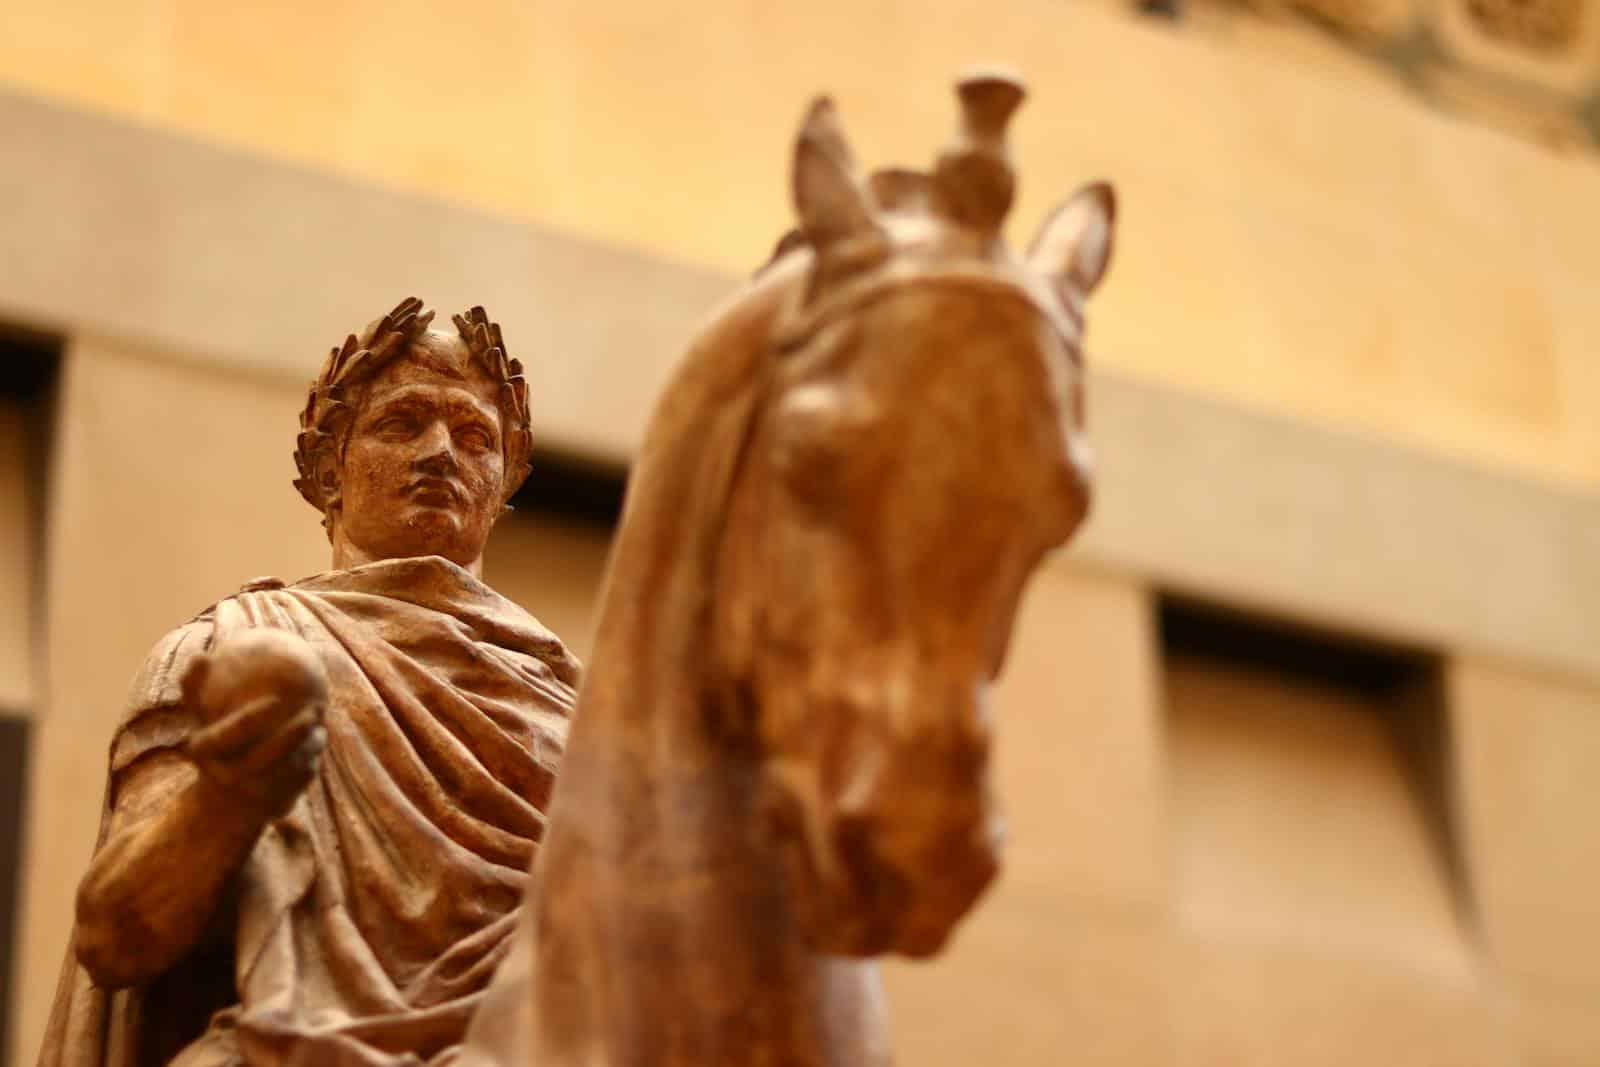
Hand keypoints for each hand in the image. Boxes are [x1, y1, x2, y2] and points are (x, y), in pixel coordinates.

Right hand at [181, 629, 329, 818]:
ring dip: (307, 744)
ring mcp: (251, 797)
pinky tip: (319, 735)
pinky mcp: (274, 806)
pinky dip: (308, 757)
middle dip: (292, 735)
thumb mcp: (199, 716)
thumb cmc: (212, 741)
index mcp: (206, 758)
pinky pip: (297, 779)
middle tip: (314, 707)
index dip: (250, 719)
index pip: (229, 737)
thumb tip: (200, 656)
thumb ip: (196, 688)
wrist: (221, 797)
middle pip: (264, 759)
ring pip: (287, 769)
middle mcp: (227, 781)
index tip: (275, 698)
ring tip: (318, 715)